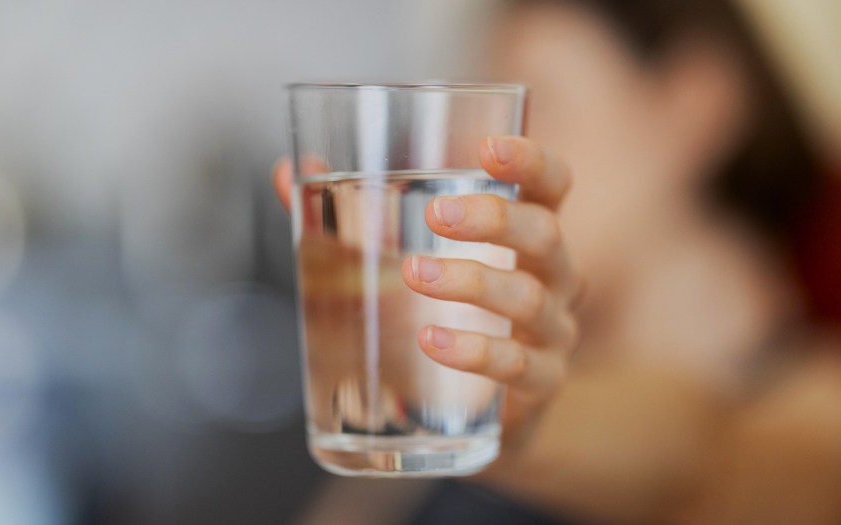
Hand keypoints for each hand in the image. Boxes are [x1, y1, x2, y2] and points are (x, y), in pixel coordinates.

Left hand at [273, 136, 580, 452]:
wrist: (469, 409)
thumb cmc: (442, 313)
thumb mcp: (399, 257)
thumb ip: (348, 215)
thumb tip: (288, 173)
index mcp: (525, 233)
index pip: (551, 184)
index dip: (531, 161)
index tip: (487, 148)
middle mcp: (552, 276)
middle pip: (545, 234)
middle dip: (493, 219)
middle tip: (435, 215)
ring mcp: (552, 331)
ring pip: (528, 298)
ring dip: (470, 282)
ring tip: (415, 274)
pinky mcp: (541, 383)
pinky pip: (518, 365)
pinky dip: (474, 351)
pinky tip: (432, 341)